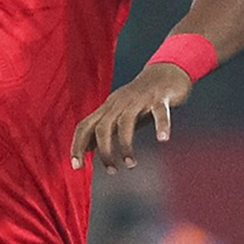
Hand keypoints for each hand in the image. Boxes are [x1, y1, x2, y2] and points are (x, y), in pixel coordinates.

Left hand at [70, 62, 192, 172]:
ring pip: (125, 122)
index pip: (85, 126)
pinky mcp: (160, 97)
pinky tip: (163, 138)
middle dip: (104, 151)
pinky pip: (159, 112)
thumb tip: (87, 147)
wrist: (166, 72)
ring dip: (125, 145)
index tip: (76, 167)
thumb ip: (105, 129)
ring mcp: (139, 99)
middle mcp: (120, 103)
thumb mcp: (120, 114)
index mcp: (108, 108)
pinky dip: (161, 125)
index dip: (78, 145)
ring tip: (130, 164)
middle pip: (102, 126)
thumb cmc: (141, 98)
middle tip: (112, 171)